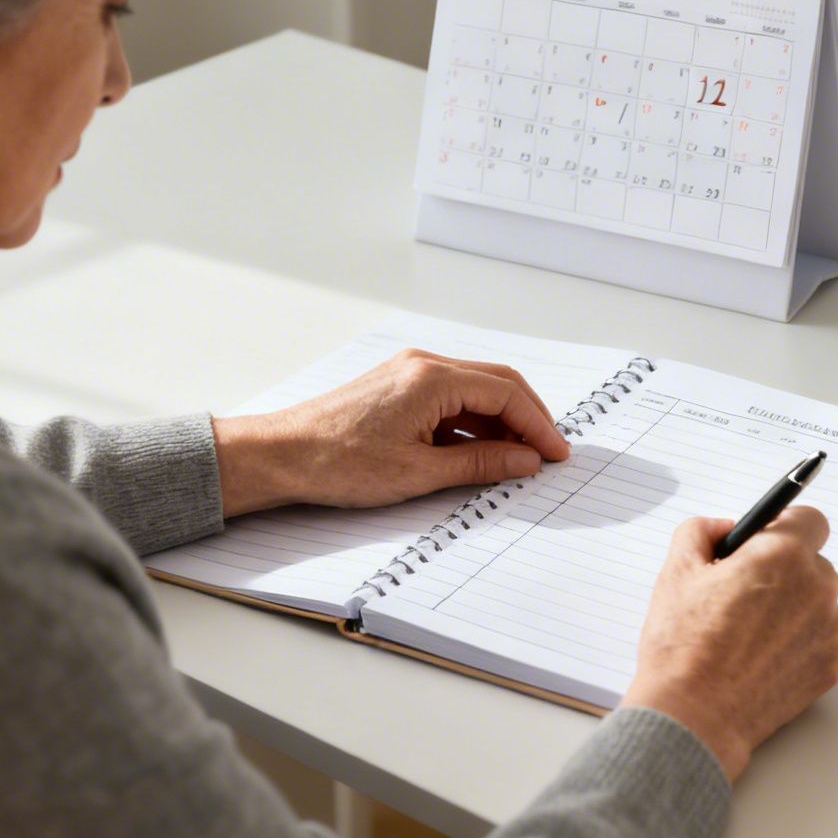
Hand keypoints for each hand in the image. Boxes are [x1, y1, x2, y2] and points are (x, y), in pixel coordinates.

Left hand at [210, 349, 570, 513]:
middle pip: (496, 384)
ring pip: (474, 393)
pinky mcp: (397, 389)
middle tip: (548, 454)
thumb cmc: (338, 461)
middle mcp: (423, 365)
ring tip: (517, 461)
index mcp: (432, 378)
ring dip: (500, 424)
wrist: (282, 456)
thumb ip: (480, 463)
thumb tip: (525, 460)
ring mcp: (409, 374)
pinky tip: (479, 454)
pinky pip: (450, 401)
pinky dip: (472, 425)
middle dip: (527, 419)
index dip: (538, 426)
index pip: (506, 394)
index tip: (556, 455)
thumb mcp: (419, 472)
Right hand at [620, 506, 837, 781]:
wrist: (694, 718)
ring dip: (792, 608)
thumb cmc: (683, 646)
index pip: (810, 520)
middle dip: (783, 571)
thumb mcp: (676, 571)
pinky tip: (759, 659)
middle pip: (813, 563)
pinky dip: (796, 643)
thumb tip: (722, 528)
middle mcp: (818, 589)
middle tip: (742, 593)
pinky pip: (818, 640)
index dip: (784, 527)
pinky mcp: (830, 668)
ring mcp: (829, 632)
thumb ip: (700, 531)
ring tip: (747, 634)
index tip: (764, 542)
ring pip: (817, 603)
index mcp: (784, 556)